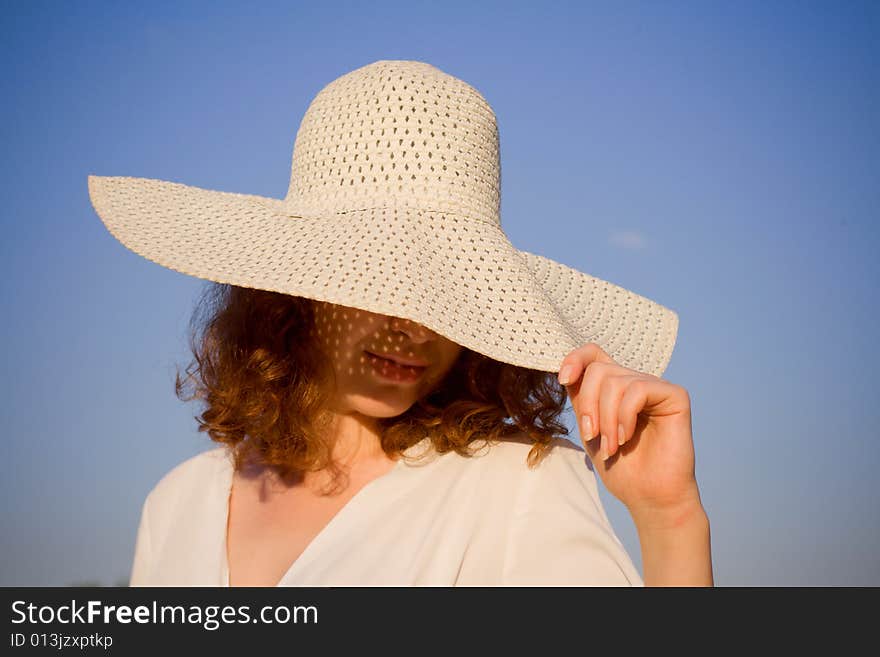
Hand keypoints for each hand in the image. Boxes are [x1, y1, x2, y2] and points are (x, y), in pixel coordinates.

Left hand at [558, 343, 700, 518]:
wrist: (649, 497)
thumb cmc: (621, 468)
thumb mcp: (590, 429)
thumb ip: (581, 398)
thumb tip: (565, 370)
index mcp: (614, 388)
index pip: (593, 354)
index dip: (575, 359)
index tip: (564, 380)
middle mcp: (635, 382)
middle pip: (599, 370)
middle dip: (589, 405)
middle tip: (593, 436)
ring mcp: (656, 387)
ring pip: (616, 381)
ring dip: (606, 419)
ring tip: (612, 446)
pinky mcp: (675, 396)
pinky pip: (638, 389)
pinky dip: (624, 416)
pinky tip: (627, 437)